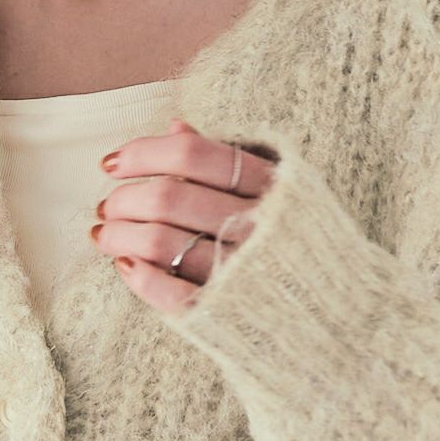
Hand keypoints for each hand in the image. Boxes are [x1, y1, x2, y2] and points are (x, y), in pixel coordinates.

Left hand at [90, 119, 278, 316]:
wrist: (333, 309)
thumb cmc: (296, 240)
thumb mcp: (275, 190)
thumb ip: (225, 160)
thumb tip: (176, 127)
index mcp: (269, 187)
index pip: (192, 154)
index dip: (143, 153)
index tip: (111, 163)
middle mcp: (257, 226)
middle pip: (169, 198)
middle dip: (123, 200)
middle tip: (109, 207)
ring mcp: (244, 272)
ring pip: (161, 245)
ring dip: (119, 238)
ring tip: (106, 236)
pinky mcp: (229, 313)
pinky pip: (173, 297)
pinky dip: (140, 280)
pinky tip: (127, 267)